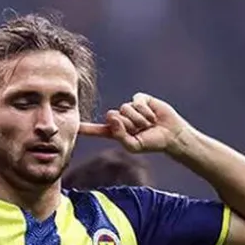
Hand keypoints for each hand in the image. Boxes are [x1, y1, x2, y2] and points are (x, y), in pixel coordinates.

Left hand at [79, 93, 193, 152]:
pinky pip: (136, 102)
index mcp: (116, 132)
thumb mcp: (133, 145)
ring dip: (138, 119)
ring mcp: (130, 108)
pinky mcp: (140, 99)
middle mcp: (121, 118)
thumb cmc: (153, 143)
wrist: (171, 135)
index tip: (73, 127)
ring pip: (125, 109)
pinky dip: (145, 111)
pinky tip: (153, 116)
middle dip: (128, 124)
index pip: (98, 130)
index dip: (86, 128)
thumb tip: (111, 115)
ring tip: (148, 124)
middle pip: (113, 117)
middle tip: (141, 130)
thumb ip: (119, 135)